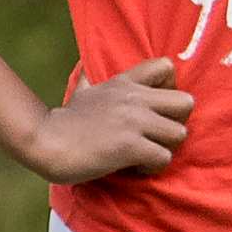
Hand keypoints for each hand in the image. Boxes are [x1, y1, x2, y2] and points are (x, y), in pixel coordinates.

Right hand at [24, 57, 192, 183]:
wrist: (45, 142)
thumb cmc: (65, 122)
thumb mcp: (82, 92)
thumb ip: (89, 78)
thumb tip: (83, 64)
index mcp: (125, 83)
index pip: (166, 67)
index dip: (171, 88)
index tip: (157, 107)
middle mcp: (133, 98)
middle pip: (186, 103)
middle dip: (177, 123)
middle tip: (158, 136)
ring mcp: (133, 121)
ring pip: (180, 134)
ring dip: (166, 149)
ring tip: (146, 155)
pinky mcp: (130, 146)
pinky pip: (164, 157)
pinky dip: (153, 168)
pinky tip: (135, 168)